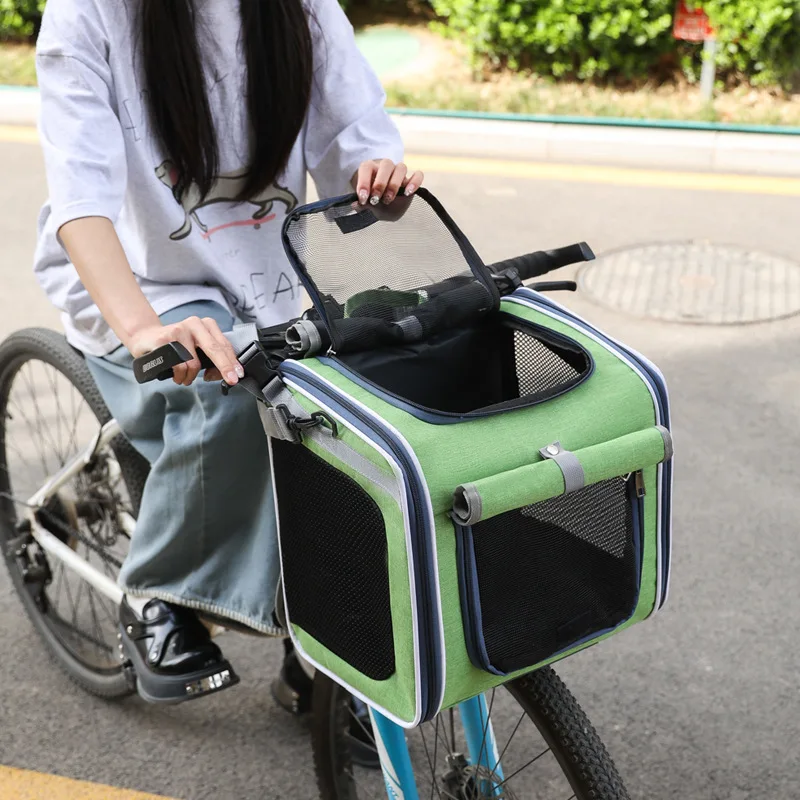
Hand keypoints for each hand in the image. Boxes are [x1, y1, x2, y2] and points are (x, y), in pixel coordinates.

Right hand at [128, 316, 243, 386]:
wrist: (145, 337)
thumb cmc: (175, 345)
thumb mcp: (196, 347)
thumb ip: (210, 358)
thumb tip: (219, 374)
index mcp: (205, 324)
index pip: (223, 345)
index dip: (232, 361)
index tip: (238, 374)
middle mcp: (193, 324)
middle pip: (215, 349)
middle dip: (225, 367)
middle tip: (231, 380)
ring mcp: (178, 330)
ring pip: (194, 363)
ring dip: (191, 377)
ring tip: (185, 378)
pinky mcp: (163, 339)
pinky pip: (178, 366)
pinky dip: (180, 376)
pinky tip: (177, 376)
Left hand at [353, 159, 424, 206]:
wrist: (384, 205)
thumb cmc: (374, 201)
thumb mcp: (367, 204)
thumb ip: (362, 204)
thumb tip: (355, 205)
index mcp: (371, 168)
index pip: (367, 168)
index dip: (364, 182)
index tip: (362, 198)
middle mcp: (385, 167)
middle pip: (386, 165)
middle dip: (380, 183)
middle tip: (376, 199)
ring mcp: (399, 172)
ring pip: (401, 168)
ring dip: (395, 183)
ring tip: (389, 199)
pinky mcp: (411, 180)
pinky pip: (418, 175)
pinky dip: (415, 182)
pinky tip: (408, 192)